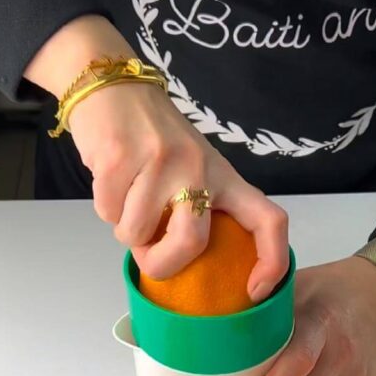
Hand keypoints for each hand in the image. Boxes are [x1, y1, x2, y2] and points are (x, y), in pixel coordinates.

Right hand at [25, 15, 288, 292]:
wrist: (113, 85)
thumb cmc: (156, 140)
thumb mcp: (195, 170)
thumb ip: (199, 211)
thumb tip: (180, 266)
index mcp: (226, 177)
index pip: (269, 220)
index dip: (271, 261)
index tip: (253, 290)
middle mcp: (200, 169)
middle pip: (191, 243)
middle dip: (161, 263)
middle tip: (148, 256)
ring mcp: (160, 161)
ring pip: (136, 233)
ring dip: (124, 228)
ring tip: (126, 199)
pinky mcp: (119, 156)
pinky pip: (107, 212)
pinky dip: (104, 208)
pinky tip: (111, 181)